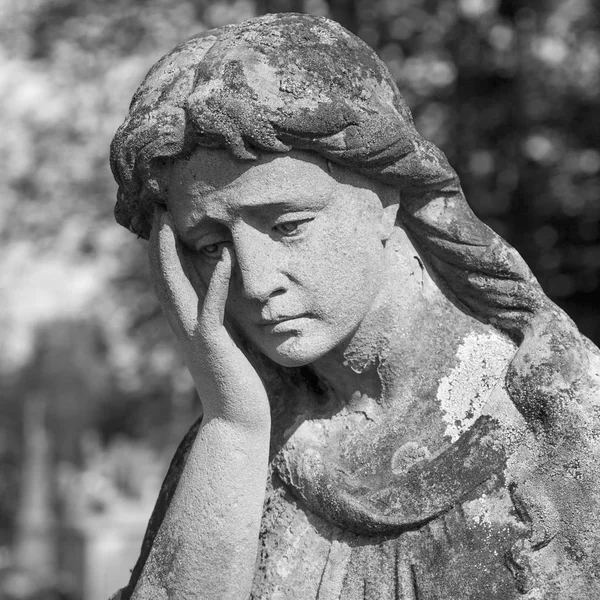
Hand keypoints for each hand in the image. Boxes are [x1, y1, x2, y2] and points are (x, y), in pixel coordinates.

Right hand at [148, 205, 269, 427]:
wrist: (237, 423)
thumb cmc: (235, 386)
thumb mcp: (224, 345)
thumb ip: (217, 322)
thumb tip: (219, 300)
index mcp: (187, 327)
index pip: (168, 283)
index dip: (162, 252)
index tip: (162, 222)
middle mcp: (184, 328)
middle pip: (162, 279)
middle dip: (157, 244)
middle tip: (155, 209)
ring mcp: (196, 337)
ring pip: (175, 288)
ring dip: (171, 254)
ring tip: (169, 222)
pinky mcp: (214, 346)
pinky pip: (213, 309)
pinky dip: (217, 283)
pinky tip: (225, 257)